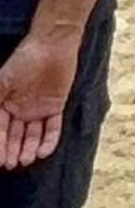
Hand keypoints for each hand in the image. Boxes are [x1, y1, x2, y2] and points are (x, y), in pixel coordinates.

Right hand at [0, 30, 79, 171]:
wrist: (52, 44)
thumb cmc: (24, 60)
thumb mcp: (2, 82)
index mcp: (5, 104)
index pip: (0, 130)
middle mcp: (20, 110)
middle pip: (15, 136)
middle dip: (12, 151)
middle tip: (11, 164)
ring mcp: (38, 110)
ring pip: (32, 136)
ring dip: (29, 149)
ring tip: (26, 160)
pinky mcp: (55, 107)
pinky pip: (52, 128)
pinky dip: (49, 141)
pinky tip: (43, 152)